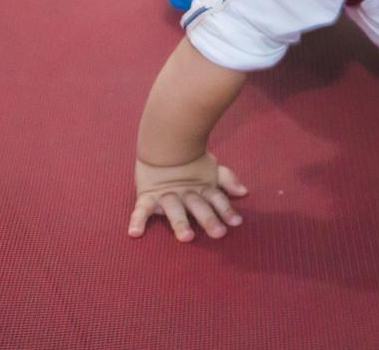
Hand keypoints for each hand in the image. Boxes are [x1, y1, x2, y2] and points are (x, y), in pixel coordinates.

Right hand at [128, 153, 247, 240]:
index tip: (237, 222)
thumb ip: (227, 179)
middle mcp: (185, 193)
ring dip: (180, 222)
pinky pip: (141, 209)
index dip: (226, 209)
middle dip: (208, 218)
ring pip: (174, 209)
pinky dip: (137, 220)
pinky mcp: (147, 196)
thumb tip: (244, 192)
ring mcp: (166, 195)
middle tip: (218, 233)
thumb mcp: (212, 168)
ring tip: (186, 237)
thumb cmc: (191, 160)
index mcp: (201, 188)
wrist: (162, 142)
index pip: (216, 198)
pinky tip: (135, 233)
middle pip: (198, 206)